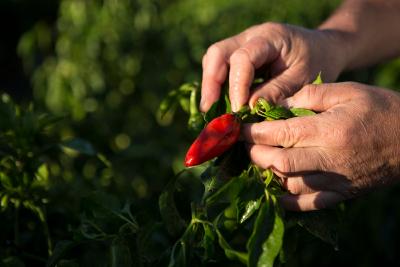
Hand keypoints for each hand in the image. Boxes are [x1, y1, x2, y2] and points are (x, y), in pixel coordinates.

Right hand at [200, 22, 346, 111]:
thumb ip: (277, 91)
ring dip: (211, 85)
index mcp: (270, 37)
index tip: (239, 111)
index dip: (237, 86)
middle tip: (209, 110)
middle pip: (218, 53)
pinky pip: (220, 67)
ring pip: (214, 59)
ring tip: (212, 110)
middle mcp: (251, 37)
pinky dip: (218, 86)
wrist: (324, 49)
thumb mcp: (304, 79)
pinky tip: (221, 104)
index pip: (243, 59)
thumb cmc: (318, 62)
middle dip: (211, 83)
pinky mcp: (240, 56)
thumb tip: (249, 109)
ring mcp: (243, 44)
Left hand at [243, 82, 399, 210]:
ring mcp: (336, 180)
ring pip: (290, 184)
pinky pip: (309, 204)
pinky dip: (288, 200)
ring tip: (259, 162)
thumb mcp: (348, 91)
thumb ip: (311, 96)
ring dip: (268, 174)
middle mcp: (329, 158)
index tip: (239, 128)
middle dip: (255, 154)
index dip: (254, 132)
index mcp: (329, 130)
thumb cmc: (380, 109)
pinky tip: (276, 191)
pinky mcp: (343, 194)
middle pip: (279, 162)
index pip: (280, 133)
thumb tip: (279, 105)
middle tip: (246, 145)